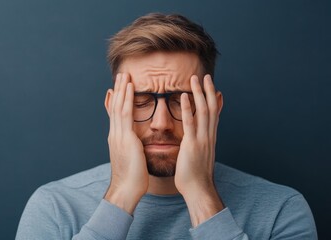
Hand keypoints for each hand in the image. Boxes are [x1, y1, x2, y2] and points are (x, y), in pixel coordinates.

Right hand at [104, 73, 148, 213]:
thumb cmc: (132, 178)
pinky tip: (130, 88)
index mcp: (117, 139)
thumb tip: (135, 142)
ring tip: (124, 75)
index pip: (115, 115)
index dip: (117, 100)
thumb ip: (132, 147)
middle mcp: (115, 134)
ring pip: (119, 107)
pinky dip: (127, 99)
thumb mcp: (131, 158)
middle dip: (118, 90)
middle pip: (115, 107)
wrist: (126, 189)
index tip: (119, 88)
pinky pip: (126, 114)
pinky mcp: (125, 138)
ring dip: (122, 90)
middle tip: (121, 75)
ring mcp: (118, 135)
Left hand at [174, 74, 223, 225]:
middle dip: (208, 91)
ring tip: (195, 79)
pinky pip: (190, 123)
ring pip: (203, 111)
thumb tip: (195, 137)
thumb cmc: (195, 175)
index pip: (214, 113)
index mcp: (210, 137)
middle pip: (211, 108)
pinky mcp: (192, 145)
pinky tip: (182, 96)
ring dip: (199, 93)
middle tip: (204, 75)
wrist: (198, 190)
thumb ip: (198, 143)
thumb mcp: (199, 155)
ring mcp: (201, 139)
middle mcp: (208, 136)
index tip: (210, 85)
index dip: (212, 98)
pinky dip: (187, 108)